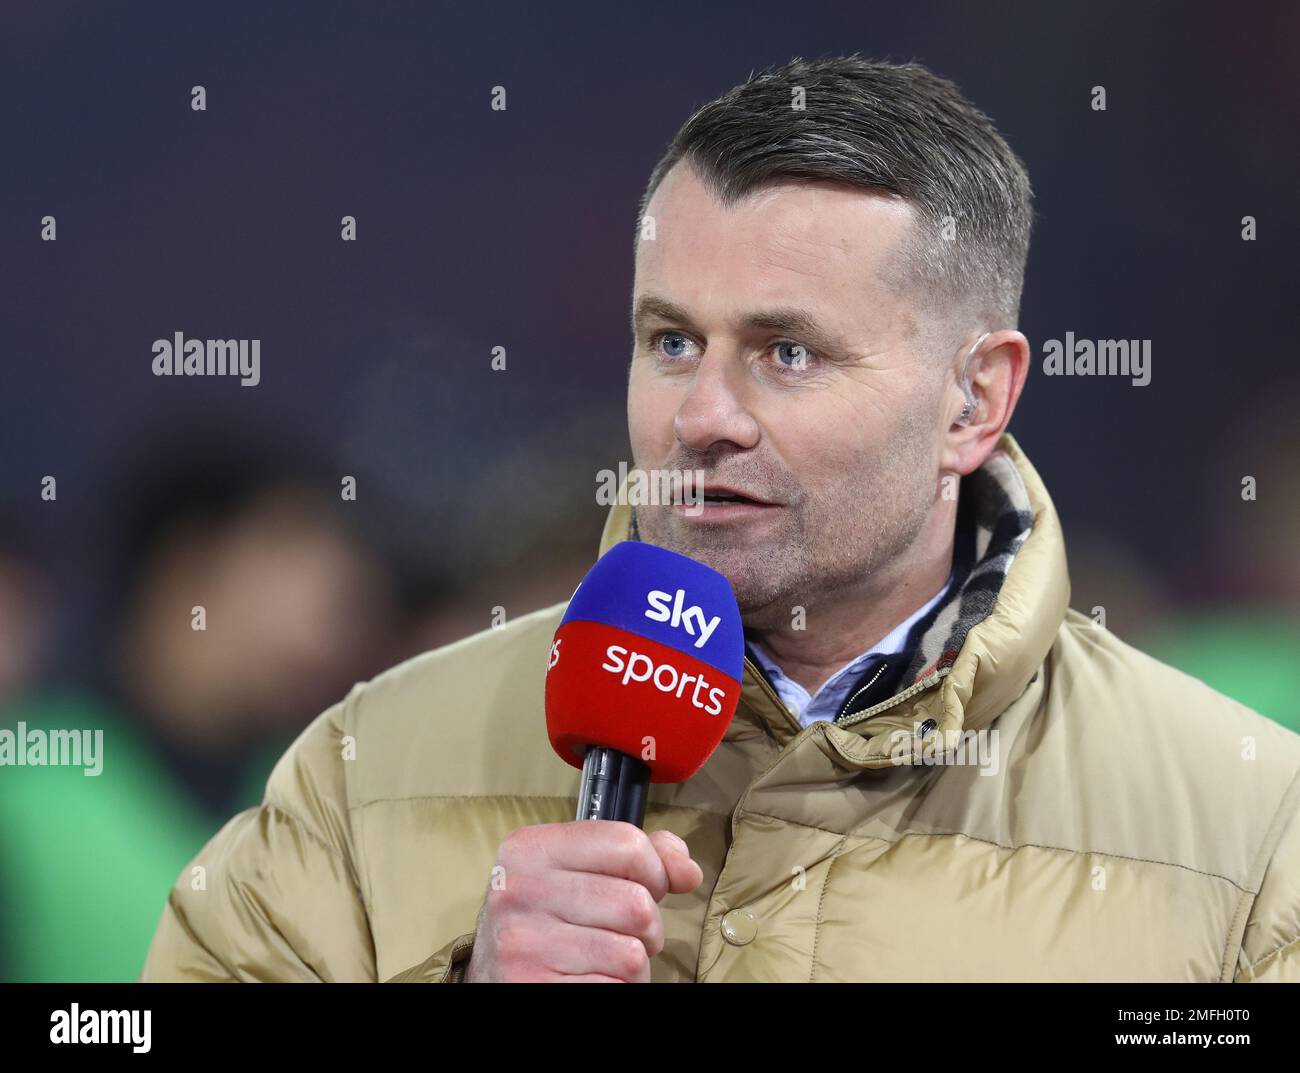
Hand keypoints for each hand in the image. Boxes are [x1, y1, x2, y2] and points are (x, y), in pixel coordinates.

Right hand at [463, 820, 702, 981]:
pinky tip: (590, 980)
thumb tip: (686, 869)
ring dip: (633, 965)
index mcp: (530, 848)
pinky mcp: (533, 986)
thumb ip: (637, 855)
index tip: (644, 886)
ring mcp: (523, 945)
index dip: (654, 870)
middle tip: (620, 933)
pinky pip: (615, 990)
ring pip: (632, 955)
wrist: (490, 973)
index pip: (627, 844)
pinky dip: (617, 990)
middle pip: (636, 903)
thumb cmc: (546, 917)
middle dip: (647, 926)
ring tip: (604, 960)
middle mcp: (520, 891)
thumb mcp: (578, 869)